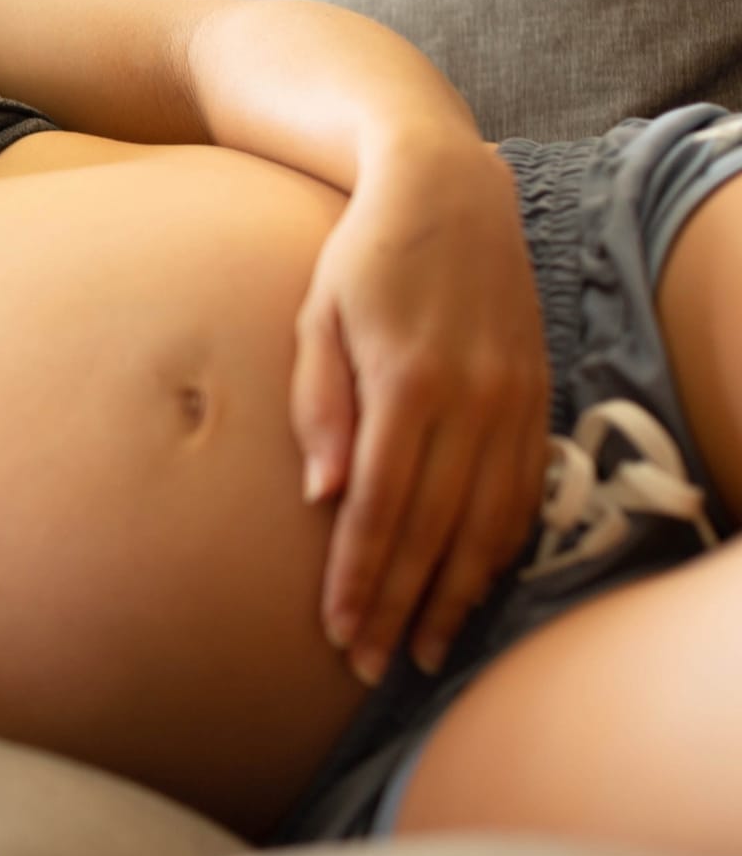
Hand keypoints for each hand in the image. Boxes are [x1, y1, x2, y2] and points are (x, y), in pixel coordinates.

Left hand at [290, 141, 551, 685]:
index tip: (339, 631)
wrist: (450, 189)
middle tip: (373, 667)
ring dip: (455, 595)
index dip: (360, 577)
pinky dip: (499, 548)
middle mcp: (472, 397)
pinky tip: (474, 589)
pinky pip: (523, 491)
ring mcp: (514, 398)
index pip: (382, 505)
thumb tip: (325, 494)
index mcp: (407, 379)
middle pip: (435, 529)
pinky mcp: (537, 395)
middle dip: (401, 605)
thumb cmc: (363, 255)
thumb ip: (320, 404)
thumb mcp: (318, 315)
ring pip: (489, 522)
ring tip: (425, 652)